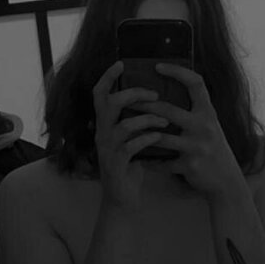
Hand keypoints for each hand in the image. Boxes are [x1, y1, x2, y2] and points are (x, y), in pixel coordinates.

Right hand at [92, 61, 168, 210]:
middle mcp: (101, 134)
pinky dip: (148, 139)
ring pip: (124, 124)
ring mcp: (108, 149)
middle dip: (133, 94)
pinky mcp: (117, 164)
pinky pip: (132, 146)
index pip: (98, 95)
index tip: (121, 64)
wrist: (122, 199)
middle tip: (155, 94)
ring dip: (148, 119)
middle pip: (109, 103)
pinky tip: (161, 137)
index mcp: (104, 125)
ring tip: (165, 121)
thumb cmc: (130, 166)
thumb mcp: (130, 140)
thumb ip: (135, 121)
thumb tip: (154, 100)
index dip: (107, 77)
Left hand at [135, 63, 245, 198]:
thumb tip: (167, 92)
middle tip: (128, 100)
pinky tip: (139, 159)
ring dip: (141, 134)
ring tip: (126, 129)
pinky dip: (150, 161)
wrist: (227, 181)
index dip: (177, 72)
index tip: (157, 66)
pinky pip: (163, 163)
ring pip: (161, 138)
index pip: (196, 83)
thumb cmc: (213, 148)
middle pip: (169, 110)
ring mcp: (197, 147)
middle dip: (145, 105)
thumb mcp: (209, 125)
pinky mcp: (190, 166)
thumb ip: (193, 111)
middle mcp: (204, 126)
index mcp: (208, 112)